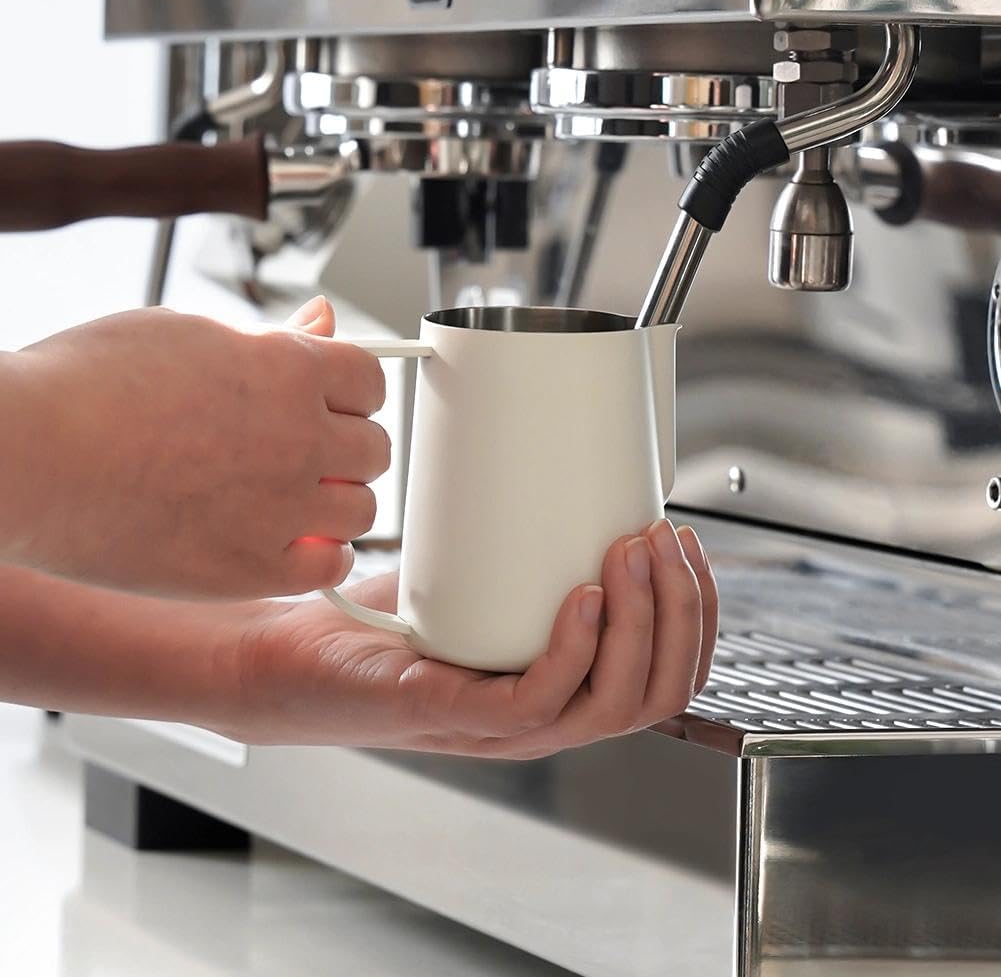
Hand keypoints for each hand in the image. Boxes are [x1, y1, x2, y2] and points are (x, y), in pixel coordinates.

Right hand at [2, 296, 388, 598]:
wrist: (26, 455)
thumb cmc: (85, 386)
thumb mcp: (186, 334)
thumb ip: (271, 339)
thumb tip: (322, 322)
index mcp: (288, 369)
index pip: (372, 380)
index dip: (353, 391)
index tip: (335, 403)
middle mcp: (300, 438)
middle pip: (375, 449)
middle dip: (348, 447)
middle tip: (308, 452)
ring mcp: (283, 506)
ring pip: (363, 510)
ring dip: (338, 502)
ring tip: (293, 498)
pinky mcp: (254, 567)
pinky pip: (330, 566)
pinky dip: (320, 555)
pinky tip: (290, 542)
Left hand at [227, 520, 717, 756]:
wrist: (291, 649)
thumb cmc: (385, 615)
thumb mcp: (474, 567)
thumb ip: (516, 521)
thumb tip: (538, 430)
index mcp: (564, 685)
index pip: (668, 674)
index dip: (697, 613)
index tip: (685, 540)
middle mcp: (548, 714)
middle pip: (658, 688)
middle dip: (680, 609)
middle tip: (660, 537)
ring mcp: (503, 727)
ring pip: (614, 700)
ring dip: (639, 622)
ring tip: (628, 551)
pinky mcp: (454, 716)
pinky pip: (539, 704)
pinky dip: (574, 649)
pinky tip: (580, 596)